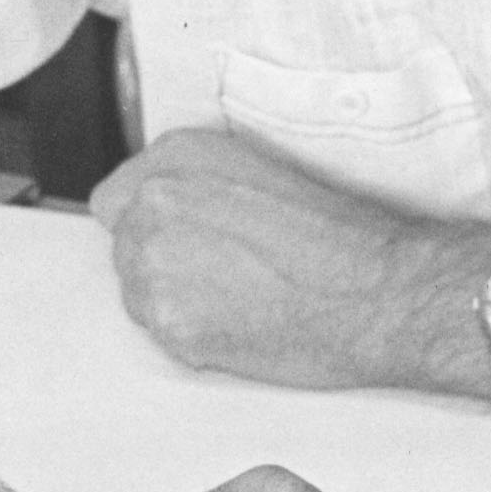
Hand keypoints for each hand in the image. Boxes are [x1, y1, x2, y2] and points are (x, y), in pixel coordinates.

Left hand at [91, 127, 490, 390]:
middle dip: (163, 263)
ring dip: (175, 301)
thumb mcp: (262, 171)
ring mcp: (155, 265)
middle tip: (223, 274)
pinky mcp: (169, 322)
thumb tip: (168, 211)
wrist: (375, 290)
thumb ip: (199, 184)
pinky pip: (161, 334)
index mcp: (178, 156)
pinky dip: (193, 335)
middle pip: (124, 247)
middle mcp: (155, 204)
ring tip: (238, 299)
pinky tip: (240, 322)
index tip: (178, 240)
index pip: (115, 198)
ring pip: (138, 294)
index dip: (149, 224)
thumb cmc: (339, 235)